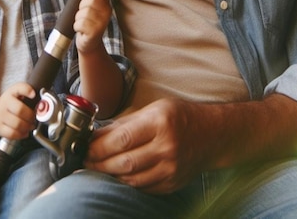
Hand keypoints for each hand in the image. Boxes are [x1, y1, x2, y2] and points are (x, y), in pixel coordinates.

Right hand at [0, 82, 36, 138]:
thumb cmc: (12, 103)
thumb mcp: (19, 93)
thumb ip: (30, 94)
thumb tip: (42, 101)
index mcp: (11, 92)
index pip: (19, 88)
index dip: (27, 90)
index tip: (33, 94)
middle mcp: (4, 103)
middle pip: (20, 110)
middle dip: (31, 116)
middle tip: (35, 117)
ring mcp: (0, 116)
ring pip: (17, 124)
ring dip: (27, 126)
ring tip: (31, 125)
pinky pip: (12, 134)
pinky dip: (21, 134)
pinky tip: (25, 131)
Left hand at [74, 0, 110, 53]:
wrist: (89, 43)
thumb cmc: (88, 23)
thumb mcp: (91, 9)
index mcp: (106, 5)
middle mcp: (107, 13)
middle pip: (89, 1)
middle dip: (81, 8)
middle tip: (83, 16)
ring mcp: (102, 23)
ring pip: (83, 13)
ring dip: (78, 19)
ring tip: (83, 25)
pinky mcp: (95, 33)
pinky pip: (80, 24)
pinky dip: (77, 27)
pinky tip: (82, 31)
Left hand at [84, 98, 198, 193]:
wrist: (211, 134)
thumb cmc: (179, 116)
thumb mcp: (153, 109)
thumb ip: (125, 123)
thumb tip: (97, 134)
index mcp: (160, 122)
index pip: (123, 139)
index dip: (99, 147)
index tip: (85, 148)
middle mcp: (167, 147)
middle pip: (125, 162)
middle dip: (100, 163)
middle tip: (85, 161)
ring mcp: (172, 168)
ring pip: (132, 178)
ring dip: (111, 175)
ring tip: (98, 168)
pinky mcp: (173, 183)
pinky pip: (143, 187)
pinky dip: (128, 182)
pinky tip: (119, 175)